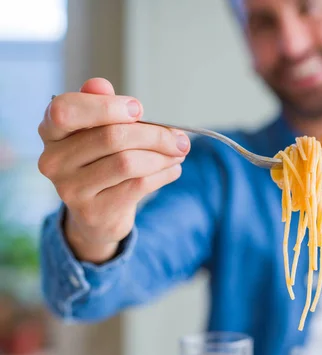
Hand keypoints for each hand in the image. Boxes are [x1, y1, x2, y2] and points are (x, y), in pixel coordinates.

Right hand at [38, 78, 189, 262]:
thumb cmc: (101, 161)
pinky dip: (163, 174)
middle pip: (111, 137)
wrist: (97, 213)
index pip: (66, 110)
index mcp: (51, 130)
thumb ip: (100, 105)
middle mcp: (53, 160)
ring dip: (163, 156)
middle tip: (180, 138)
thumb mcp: (98, 129)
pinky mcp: (93, 210)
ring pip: (128, 163)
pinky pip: (138, 185)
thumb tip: (101, 85)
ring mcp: (70, 188)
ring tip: (179, 153)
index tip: (139, 110)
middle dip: (155, 134)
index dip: (107, 107)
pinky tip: (173, 169)